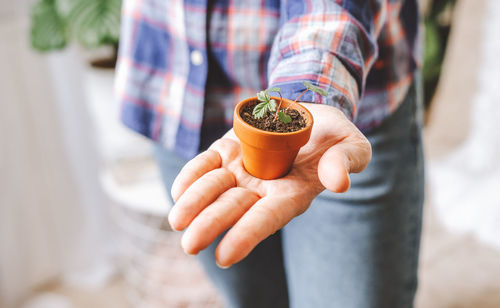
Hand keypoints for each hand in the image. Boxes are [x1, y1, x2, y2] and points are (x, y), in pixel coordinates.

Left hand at [168, 103, 371, 267]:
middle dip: (212, 224)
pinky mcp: (226, 151)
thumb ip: (346, 161)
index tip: (224, 256)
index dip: (247, 235)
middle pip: (234, 208)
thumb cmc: (333, 134)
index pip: (267, 218)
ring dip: (194, 203)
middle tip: (190, 244)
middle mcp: (262, 187)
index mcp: (292, 193)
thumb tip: (338, 183)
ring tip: (176, 220)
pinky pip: (205, 165)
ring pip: (214, 189)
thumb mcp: (351, 144)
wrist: (307, 112)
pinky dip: (191, 175)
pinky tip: (178, 190)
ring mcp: (241, 170)